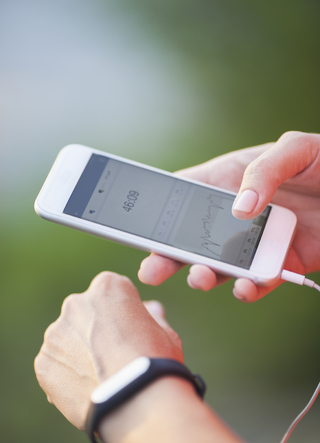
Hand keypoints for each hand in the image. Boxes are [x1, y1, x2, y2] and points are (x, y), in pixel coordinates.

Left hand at [34, 272, 182, 430]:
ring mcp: (56, 333)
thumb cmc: (155, 361)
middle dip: (96, 329)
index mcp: (107, 287)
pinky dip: (67, 375)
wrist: (134, 402)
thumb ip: (152, 316)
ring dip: (80, 352)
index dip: (122, 312)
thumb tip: (152, 308)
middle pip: (85, 313)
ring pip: (67, 340)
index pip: (111, 292)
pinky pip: (55, 365)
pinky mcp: (44, 362)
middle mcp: (76, 303)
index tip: (130, 331)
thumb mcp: (165, 333)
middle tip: (114, 356)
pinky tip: (87, 391)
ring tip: (101, 378)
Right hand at [138, 131, 319, 301]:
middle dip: (169, 256)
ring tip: (200, 276)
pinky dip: (249, 289)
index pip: (185, 197)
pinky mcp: (282, 264)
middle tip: (152, 270)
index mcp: (231, 182)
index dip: (160, 214)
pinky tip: (244, 287)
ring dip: (205, 275)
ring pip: (221, 265)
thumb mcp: (295, 149)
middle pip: (193, 239)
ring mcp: (257, 242)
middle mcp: (238, 216)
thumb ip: (263, 171)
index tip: (141, 231)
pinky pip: (259, 282)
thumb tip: (240, 209)